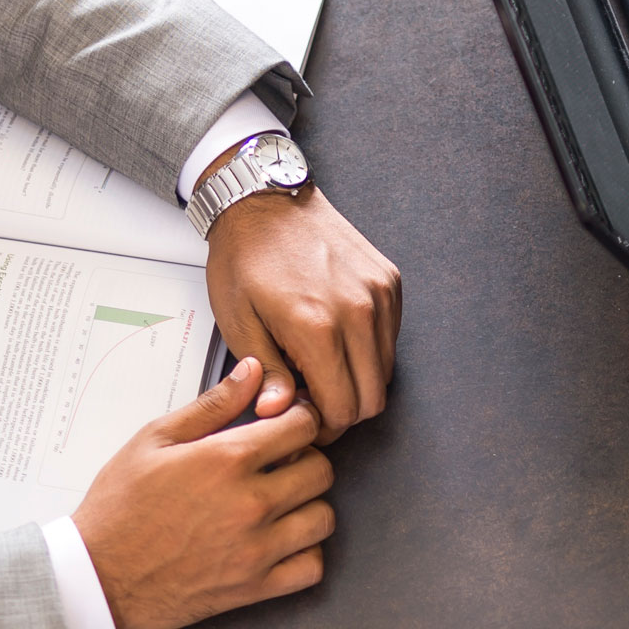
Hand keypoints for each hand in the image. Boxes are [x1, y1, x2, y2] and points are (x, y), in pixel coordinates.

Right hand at [71, 358, 336, 628]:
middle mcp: (249, 503)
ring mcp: (255, 549)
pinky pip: (312, 568)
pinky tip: (282, 542)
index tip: (287, 426)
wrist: (97, 575)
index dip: (299, 419)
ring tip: (282, 504)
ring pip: (323, 518)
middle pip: (321, 471)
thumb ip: (212, 404)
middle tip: (281, 465)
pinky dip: (305, 554)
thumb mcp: (154, 440)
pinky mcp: (253, 587)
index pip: (302, 426)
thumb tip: (254, 371)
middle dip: (306, 460)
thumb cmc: (120, 506)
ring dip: (309, 506)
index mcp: (226, 460)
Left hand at [204, 183, 400, 437]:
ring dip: (358, 381)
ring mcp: (379, 294)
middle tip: (312, 399)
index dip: (323, 426)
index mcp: (317, 328)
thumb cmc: (244, 258)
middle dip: (343, 411)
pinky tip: (337, 339)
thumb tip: (278, 412)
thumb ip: (265, 373)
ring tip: (321, 368)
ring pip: (386, 372)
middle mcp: (359, 312)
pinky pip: (391, 338)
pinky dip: (369, 351)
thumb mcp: (238, 322)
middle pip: (373, 398)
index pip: (343, 410)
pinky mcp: (389, 281)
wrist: (265, 202)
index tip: (302, 417)